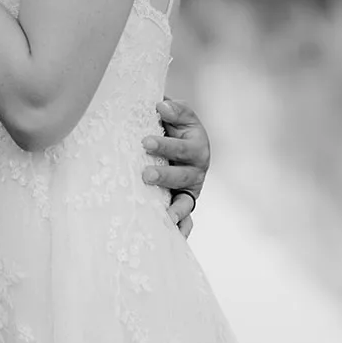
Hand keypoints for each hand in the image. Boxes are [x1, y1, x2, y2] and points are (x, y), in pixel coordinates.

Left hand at [141, 96, 210, 238]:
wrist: (179, 143)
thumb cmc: (174, 127)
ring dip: (175, 209)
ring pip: (185, 201)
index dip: (165, 145)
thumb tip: (161, 106)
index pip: (182, 147)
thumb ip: (174, 110)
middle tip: (145, 174)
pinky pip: (186, 220)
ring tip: (164, 216)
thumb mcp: (180, 116)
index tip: (145, 142)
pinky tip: (174, 237)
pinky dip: (182, 229)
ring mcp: (191, 190)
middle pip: (182, 176)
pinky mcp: (184, 204)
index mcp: (196, 146)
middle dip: (165, 176)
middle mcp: (196, 171)